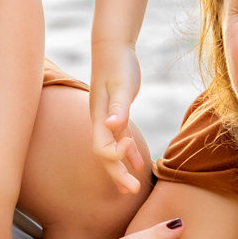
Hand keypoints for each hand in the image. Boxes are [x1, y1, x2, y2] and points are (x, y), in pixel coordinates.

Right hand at [88, 44, 148, 197]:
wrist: (112, 47)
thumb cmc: (118, 64)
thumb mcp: (122, 85)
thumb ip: (118, 107)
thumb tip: (113, 127)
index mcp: (98, 117)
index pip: (101, 148)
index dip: (115, 155)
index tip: (130, 147)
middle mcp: (100, 122)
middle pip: (104, 156)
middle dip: (116, 175)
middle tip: (132, 191)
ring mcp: (107, 120)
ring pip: (111, 151)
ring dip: (121, 169)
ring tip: (132, 188)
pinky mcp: (116, 115)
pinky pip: (120, 140)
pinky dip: (129, 153)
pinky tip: (139, 165)